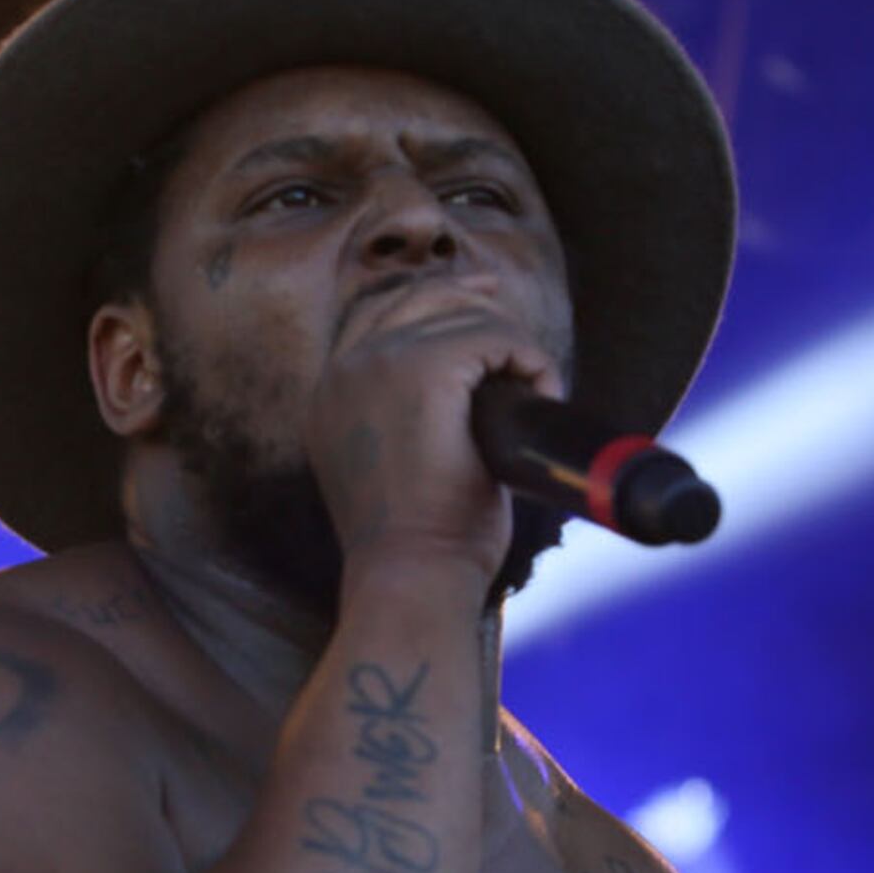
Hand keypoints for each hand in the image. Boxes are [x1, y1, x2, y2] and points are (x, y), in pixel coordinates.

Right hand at [306, 287, 558, 584]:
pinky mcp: (425, 370)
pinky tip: (543, 394)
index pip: (387, 315)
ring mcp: (381, 362)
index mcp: (330, 392)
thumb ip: (401, 420)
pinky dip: (530, 360)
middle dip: (480, 312)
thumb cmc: (416, 541)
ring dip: (512, 349)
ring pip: (466, 316)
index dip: (443, 304)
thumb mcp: (392, 468)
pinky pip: (495, 335)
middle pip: (424, 299)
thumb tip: (463, 387)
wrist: (410, 574)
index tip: (487, 312)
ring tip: (535, 394)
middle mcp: (346, 368)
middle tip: (522, 353)